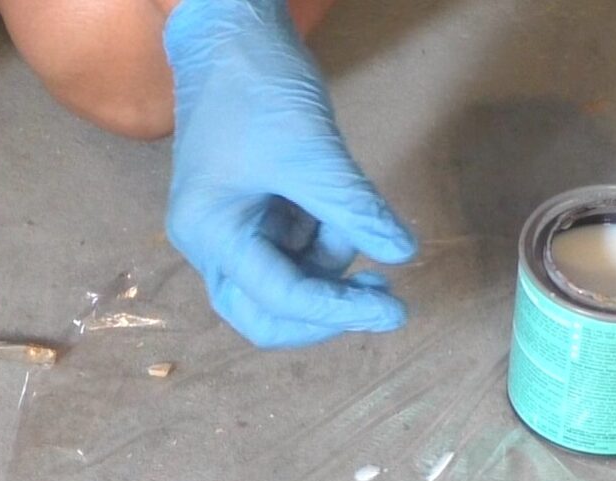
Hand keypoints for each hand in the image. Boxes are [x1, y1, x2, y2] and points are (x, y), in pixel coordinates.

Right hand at [163, 0, 416, 347]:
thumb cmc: (256, 85)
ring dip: (334, 262)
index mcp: (211, 234)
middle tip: (381, 298)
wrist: (234, 30)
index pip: (279, 299)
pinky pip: (301, 251)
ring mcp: (236, 231)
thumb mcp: (314, 153)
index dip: (340, 312)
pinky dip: (330, 238)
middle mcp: (215, 244)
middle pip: (271, 315)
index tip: (395, 311)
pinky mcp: (259, 217)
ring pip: (293, 283)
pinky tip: (343, 206)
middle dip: (327, 311)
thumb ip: (356, 210)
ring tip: (356, 212)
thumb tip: (403, 254)